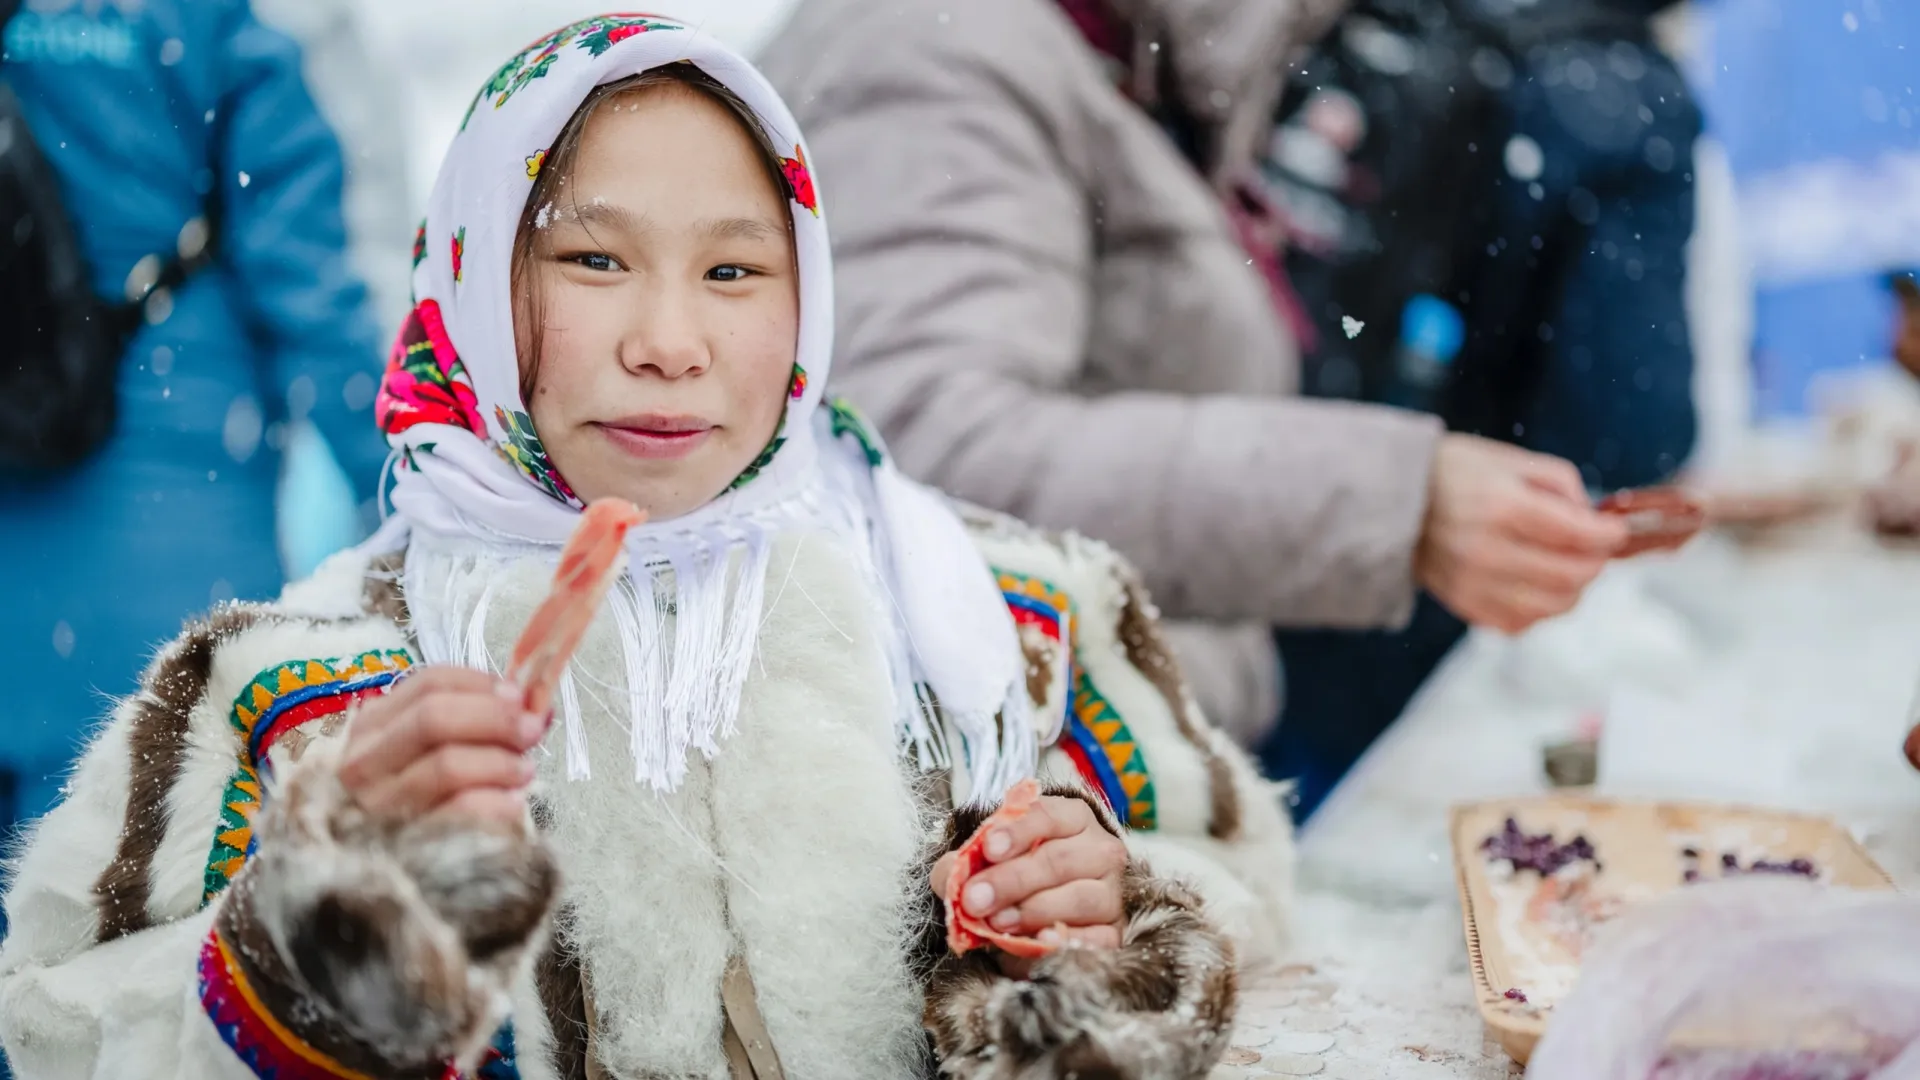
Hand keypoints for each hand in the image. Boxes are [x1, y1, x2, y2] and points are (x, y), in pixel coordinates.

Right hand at [337, 667, 543, 829]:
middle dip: (495, 718)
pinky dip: (498, 802)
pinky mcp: (406, 847)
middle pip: (433, 718)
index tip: (518, 696)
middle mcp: (363, 766)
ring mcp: (379, 809)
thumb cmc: (423, 805)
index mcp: (371, 730)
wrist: (399, 887)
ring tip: (524, 771)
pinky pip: (461, 812)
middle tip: (531, 730)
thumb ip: (474, 723)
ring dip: (500, 762)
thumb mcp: (433, 754)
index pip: (426, 685)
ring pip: (447, 765)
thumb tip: (535, 704)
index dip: (481, 684)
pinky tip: (513, 804)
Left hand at [931, 795, 1128, 973]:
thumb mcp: (988, 861)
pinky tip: (1042, 942)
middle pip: (1058, 860)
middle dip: (1012, 881)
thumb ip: (963, 864)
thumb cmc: (1017, 873)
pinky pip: (1098, 938)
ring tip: (998, 922)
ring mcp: (1111, 891)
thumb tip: (951, 877)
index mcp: (1071, 818)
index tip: (988, 848)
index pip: (1047, 816)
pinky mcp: (1115, 930)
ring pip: (1080, 898)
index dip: (1017, 831)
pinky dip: (1069, 942)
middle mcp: (1099, 850)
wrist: (1047, 907)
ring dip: (1034, 911)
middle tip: (974, 900)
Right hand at [1416, 434, 1627, 634]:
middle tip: (1593, 548)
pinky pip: (1521, 622)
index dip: (1608, 535)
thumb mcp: (1510, 459)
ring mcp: (1474, 584)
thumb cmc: (1453, 474)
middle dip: (1595, 562)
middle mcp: (1488, 551)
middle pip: (1570, 576)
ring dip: (1573, 589)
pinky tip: (1535, 586)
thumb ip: (1560, 483)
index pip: (1578, 534)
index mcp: (1502, 507)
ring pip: (1551, 606)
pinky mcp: (1464, 605)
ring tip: (1567, 568)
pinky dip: (1540, 608)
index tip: (1614, 531)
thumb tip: (1591, 518)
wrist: (1391, 500)